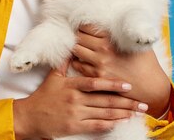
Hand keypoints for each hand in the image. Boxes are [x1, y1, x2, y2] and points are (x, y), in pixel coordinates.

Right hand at [13, 62, 146, 139]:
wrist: (30, 116)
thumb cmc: (43, 96)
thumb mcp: (53, 77)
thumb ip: (64, 63)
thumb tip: (72, 47)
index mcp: (71, 86)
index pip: (95, 84)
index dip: (113, 83)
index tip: (128, 84)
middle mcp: (75, 99)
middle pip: (105, 100)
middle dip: (126, 102)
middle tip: (143, 102)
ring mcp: (75, 114)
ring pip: (104, 114)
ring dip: (123, 114)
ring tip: (137, 112)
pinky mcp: (74, 126)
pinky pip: (96, 126)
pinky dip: (110, 125)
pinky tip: (122, 123)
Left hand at [70, 25, 170, 117]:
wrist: (151, 87)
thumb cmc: (146, 63)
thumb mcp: (138, 42)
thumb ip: (124, 32)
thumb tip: (117, 21)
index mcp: (112, 39)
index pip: (87, 26)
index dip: (83, 25)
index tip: (84, 27)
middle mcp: (103, 50)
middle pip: (79, 37)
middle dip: (78, 35)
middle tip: (80, 36)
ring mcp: (99, 64)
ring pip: (76, 50)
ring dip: (77, 47)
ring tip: (80, 47)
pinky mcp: (97, 77)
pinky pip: (78, 65)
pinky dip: (78, 61)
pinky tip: (82, 59)